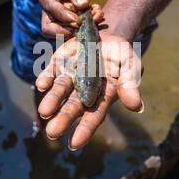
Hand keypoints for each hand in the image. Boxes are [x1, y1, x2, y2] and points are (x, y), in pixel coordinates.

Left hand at [35, 31, 143, 150]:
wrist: (106, 34)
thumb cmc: (121, 54)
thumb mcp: (129, 65)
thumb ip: (130, 84)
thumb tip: (137, 107)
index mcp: (103, 96)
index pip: (93, 115)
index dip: (84, 129)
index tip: (74, 144)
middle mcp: (83, 91)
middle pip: (73, 107)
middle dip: (63, 119)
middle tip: (52, 133)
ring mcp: (70, 77)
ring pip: (59, 91)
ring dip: (51, 101)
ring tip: (44, 112)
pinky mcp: (59, 63)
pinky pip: (51, 72)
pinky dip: (45, 78)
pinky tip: (41, 84)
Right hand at [42, 2, 103, 37]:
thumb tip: (82, 5)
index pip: (50, 8)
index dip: (63, 16)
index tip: (77, 21)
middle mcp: (47, 5)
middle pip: (51, 28)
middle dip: (70, 29)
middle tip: (86, 24)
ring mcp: (57, 13)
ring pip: (65, 29)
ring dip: (83, 26)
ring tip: (97, 15)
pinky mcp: (69, 16)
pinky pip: (77, 26)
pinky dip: (89, 21)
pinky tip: (97, 12)